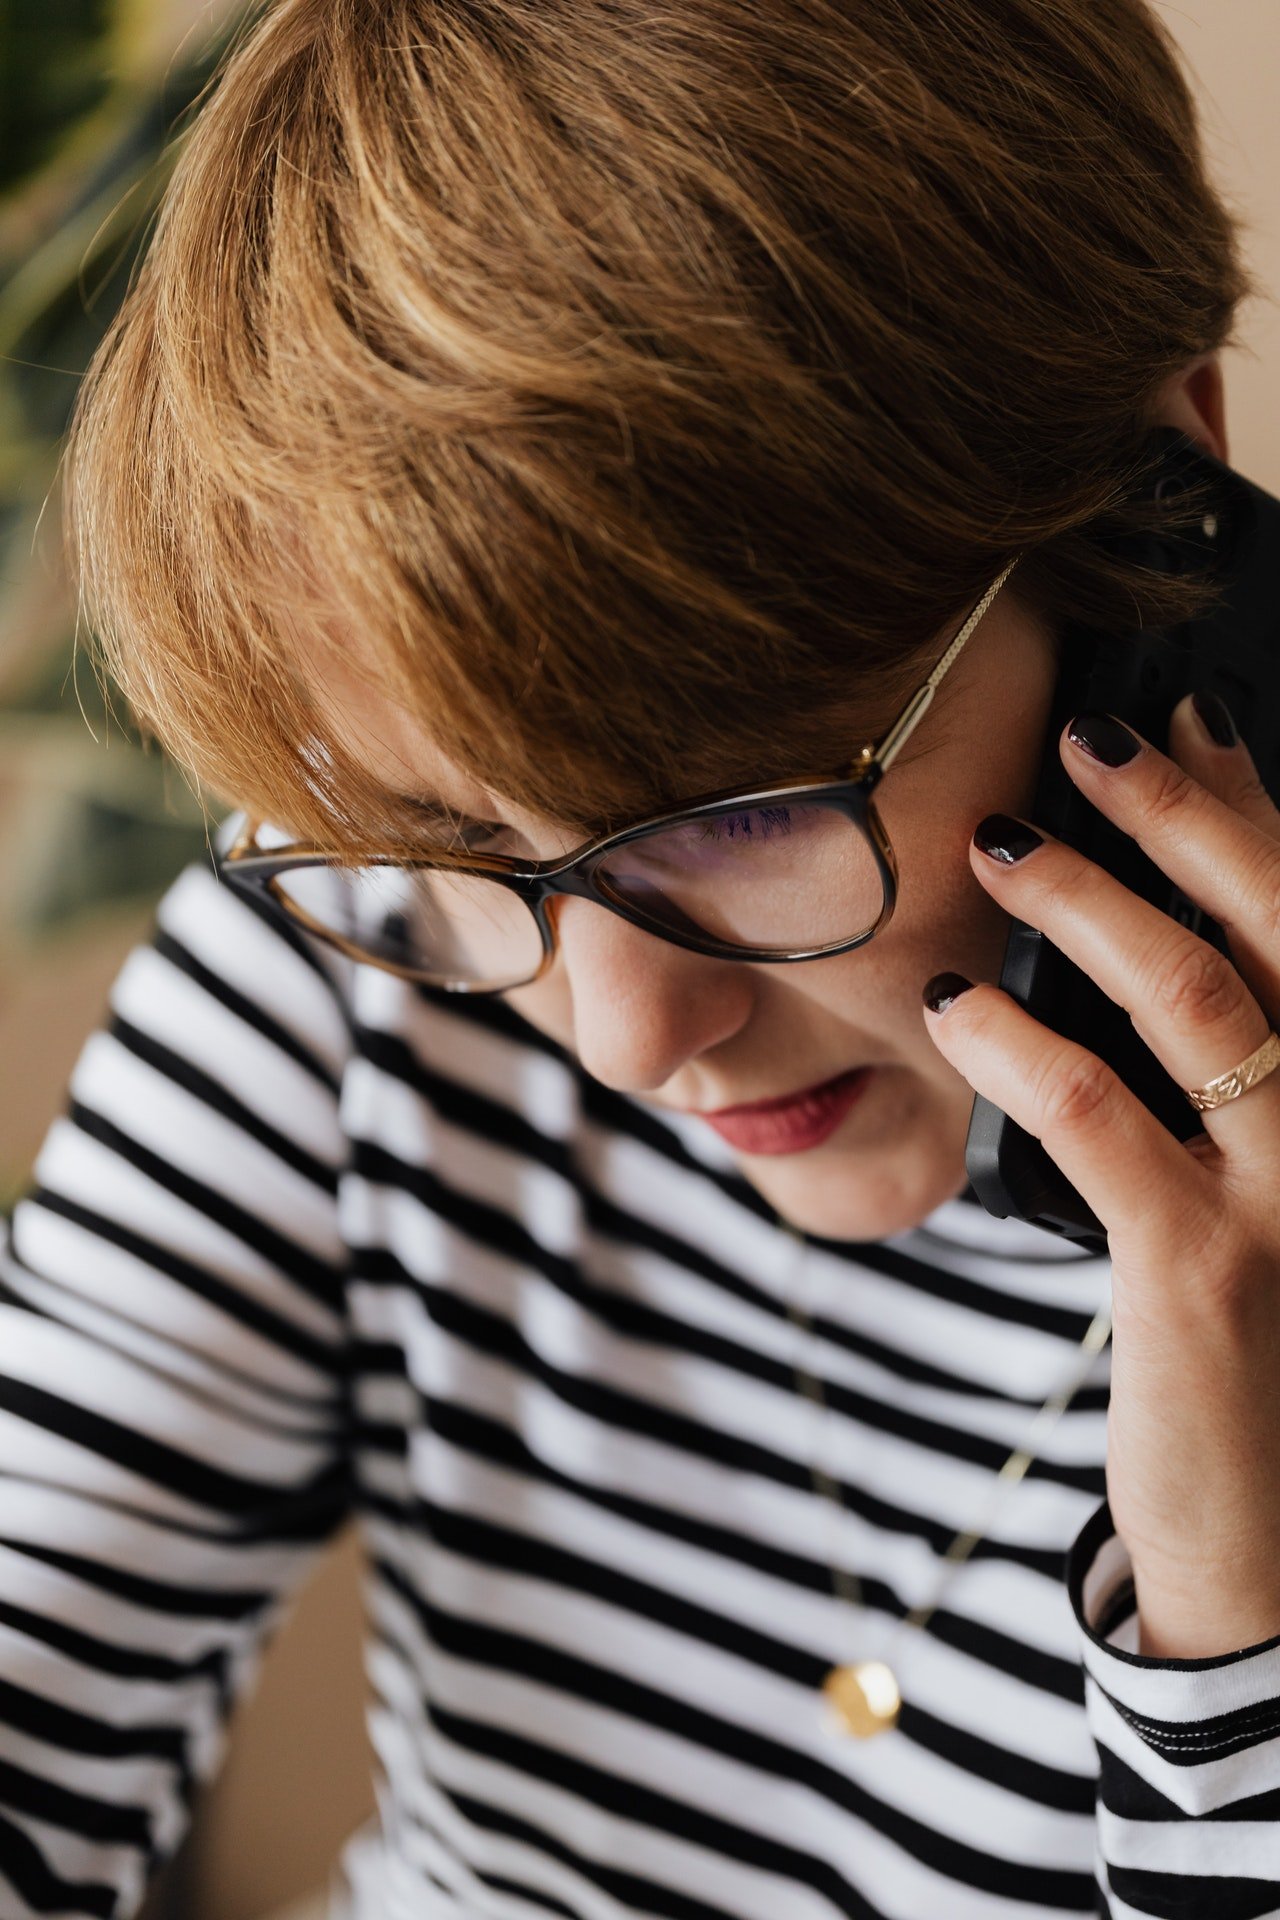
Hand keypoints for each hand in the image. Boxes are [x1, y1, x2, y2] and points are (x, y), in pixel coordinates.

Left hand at [922, 696, 1279, 1658]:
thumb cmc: (1262, 1336)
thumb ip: (1233, 1054)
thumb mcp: (1264, 1180)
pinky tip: (949, 1008)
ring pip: (1195, 996)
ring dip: (1090, 901)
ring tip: (998, 846)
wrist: (1279, 1538)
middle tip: (1085, 734)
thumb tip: (1161, 923)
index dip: (1247, 803)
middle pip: (1279, 922)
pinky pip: (1099, 1117)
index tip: (1175, 716)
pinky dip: (1014, 1045)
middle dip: (1181, 810)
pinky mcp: (1204, 1271)